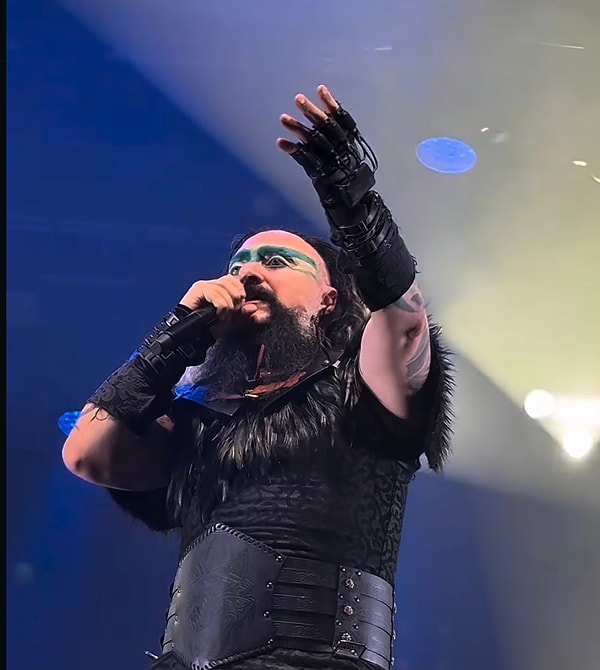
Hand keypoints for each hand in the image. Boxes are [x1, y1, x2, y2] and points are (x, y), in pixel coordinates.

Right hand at [179, 275, 257, 336]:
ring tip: (223, 316)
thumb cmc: (210, 329)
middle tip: (231, 313)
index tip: (240, 305)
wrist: (194, 336)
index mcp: (220, 289)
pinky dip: (220, 306)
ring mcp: (203, 286)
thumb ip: (243, 313)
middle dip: (236, 299)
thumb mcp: (232, 321)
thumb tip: (254, 307)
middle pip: (231, 281)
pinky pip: (215, 294)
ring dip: (227, 306)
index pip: (234, 280)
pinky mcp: (197, 290)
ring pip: (224, 288)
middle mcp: (211, 284)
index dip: (240, 291)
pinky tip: (217, 314)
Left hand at [276, 85, 375, 209]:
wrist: (353, 206)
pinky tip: (281, 142)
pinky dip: (293, 150)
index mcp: (351, 144)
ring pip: (312, 141)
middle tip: (297, 98)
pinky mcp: (320, 174)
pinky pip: (304, 160)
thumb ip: (338, 140)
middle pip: (325, 127)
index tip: (320, 89)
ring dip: (297, 128)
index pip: (342, 120)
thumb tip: (326, 118)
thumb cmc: (352, 181)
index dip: (331, 104)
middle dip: (311, 112)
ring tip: (282, 118)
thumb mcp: (350, 157)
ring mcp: (330, 162)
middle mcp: (341, 151)